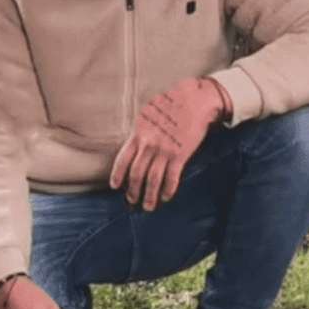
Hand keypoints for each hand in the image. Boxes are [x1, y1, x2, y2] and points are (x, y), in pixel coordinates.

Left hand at [109, 77, 230, 210]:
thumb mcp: (148, 116)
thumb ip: (141, 132)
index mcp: (139, 135)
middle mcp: (149, 144)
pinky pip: (172, 177)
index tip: (115, 186)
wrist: (194, 102)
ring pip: (153, 179)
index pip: (124, 159)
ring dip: (149, 196)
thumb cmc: (171, 107)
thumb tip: (134, 147)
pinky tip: (166, 197)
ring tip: (148, 206)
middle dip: (133, 190)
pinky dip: (168, 190)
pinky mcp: (180, 155)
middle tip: (132, 201)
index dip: (118, 175)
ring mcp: (164, 151)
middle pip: (137, 173)